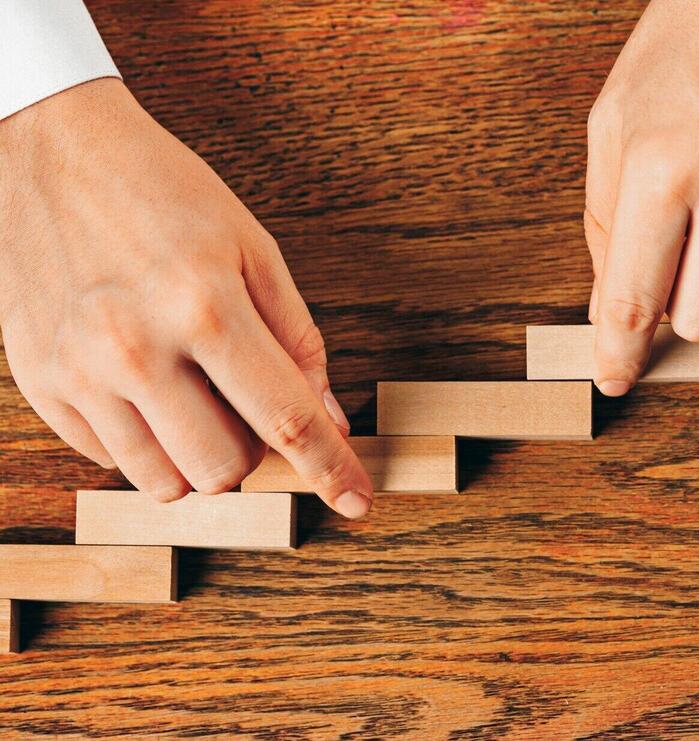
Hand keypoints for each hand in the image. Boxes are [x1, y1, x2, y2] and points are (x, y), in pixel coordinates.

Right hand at [0, 79, 373, 517]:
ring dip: (199, 456)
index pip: (286, 419)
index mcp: (204, 305)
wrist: (52, 150)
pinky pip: (113, 460)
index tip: (357, 500)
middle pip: (226, 467)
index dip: (331, 470)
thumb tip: (330, 420)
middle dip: (254, 450)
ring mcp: (78, 371)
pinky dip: (146, 441)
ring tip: (194, 394)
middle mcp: (135, 347)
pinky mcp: (40, 383)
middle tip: (245, 399)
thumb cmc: (163, 193)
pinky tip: (146, 385)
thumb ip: (297, 340)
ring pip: (167, 482)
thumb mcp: (253, 248)